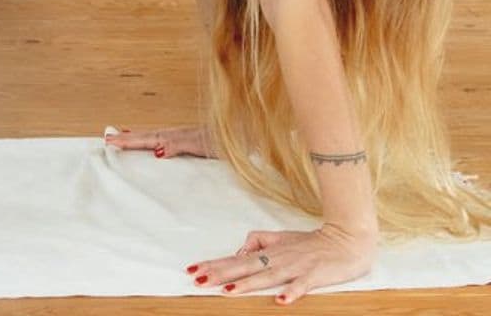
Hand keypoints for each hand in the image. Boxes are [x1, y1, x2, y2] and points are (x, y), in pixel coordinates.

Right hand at [104, 125, 215, 158]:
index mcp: (173, 136)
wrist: (241, 136)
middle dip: (127, 138)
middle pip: (145, 136)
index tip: (109, 141)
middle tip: (107, 138)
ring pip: (152, 137)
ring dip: (136, 138)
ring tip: (122, 138)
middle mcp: (174, 135)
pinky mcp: (187, 143)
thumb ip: (178, 145)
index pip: (146, 139)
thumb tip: (156, 150)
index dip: (128, 141)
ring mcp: (180, 138)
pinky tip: (152, 146)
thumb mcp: (199, 145)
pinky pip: (161, 141)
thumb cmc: (222, 142)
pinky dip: (150, 142)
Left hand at [186, 222, 376, 303]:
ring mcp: (296, 267)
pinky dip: (291, 292)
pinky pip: (301, 285)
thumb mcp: (282, 238)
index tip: (193, 270)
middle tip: (199, 280)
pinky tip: (280, 301)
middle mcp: (278, 258)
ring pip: (268, 277)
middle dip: (221, 274)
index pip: (236, 259)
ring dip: (248, 284)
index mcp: (269, 251)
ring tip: (229, 291)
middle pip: (244, 267)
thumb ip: (259, 242)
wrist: (346, 239)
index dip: (214, 264)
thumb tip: (240, 252)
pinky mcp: (315, 276)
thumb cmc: (312, 243)